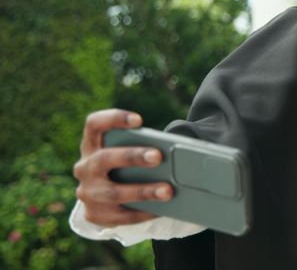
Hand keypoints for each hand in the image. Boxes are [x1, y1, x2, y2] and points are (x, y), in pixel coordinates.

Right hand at [73, 109, 171, 226]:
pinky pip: (121, 215)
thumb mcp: (126, 154)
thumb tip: (173, 151)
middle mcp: (85, 167)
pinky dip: (143, 212)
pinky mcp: (94, 214)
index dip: (113, 119)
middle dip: (132, 157)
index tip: (139, 120)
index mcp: (92, 145)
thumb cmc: (124, 167)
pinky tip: (161, 210)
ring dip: (143, 191)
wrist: (103, 199)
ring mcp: (87, 192)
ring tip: (167, 191)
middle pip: (104, 159)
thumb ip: (141, 148)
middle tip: (158, 156)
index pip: (94, 125)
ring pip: (113, 192)